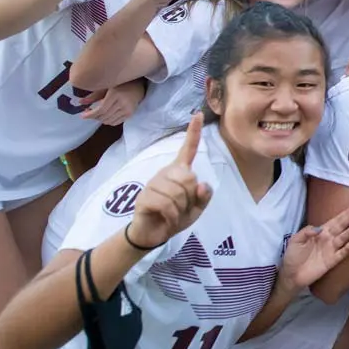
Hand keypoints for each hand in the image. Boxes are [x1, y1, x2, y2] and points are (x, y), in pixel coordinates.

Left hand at [80, 79, 145, 124]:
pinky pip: (115, 122)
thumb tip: (80, 102)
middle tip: (88, 113)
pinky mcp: (130, 114)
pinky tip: (105, 116)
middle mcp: (122, 103)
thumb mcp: (106, 86)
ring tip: (97, 114)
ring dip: (100, 119)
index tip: (83, 115)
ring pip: (109, 121)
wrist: (139, 86)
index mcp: (115, 94)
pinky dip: (108, 121)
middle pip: (104, 116)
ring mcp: (127, 110)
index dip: (90, 114)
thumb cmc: (121, 84)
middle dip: (94, 117)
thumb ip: (93, 95)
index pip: (101, 110)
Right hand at [126, 113, 212, 250]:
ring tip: (173, 214)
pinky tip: (166, 218)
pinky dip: (171, 216)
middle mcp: (165, 173)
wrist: (154, 234)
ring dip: (180, 209)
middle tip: (182, 208)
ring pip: (177, 192)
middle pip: (189, 178)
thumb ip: (204, 196)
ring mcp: (153, 184)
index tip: (199, 114)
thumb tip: (202, 184)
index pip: (188, 149)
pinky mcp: (144, 197)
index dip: (194, 132)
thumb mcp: (197, 208)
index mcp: (179, 172)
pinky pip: (166, 205)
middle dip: (190, 197)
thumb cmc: (176, 217)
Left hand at [279, 202, 348, 290]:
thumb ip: (306, 232)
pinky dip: (346, 249)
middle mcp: (328, 239)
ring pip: (342, 239)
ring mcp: (331, 250)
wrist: (291, 275)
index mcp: (320, 232)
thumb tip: (320, 229)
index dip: (344, 214)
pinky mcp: (331, 261)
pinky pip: (341, 254)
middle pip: (341, 227)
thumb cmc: (292, 256)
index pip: (334, 221)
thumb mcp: (295, 241)